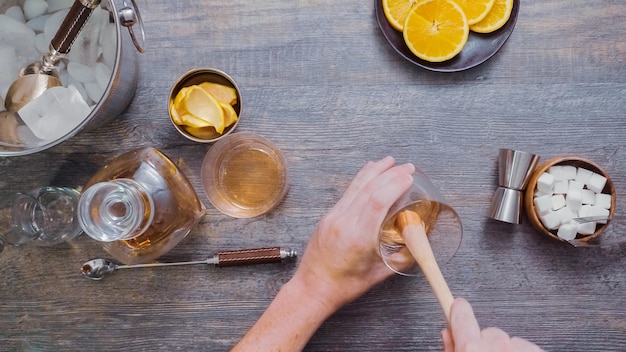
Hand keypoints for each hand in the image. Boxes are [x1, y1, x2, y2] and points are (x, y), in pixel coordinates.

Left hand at [232, 157, 414, 350]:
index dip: (395, 184)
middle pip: (369, 188)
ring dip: (375, 171)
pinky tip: (370, 171)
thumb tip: (419, 242)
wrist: (312, 288)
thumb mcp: (379, 274)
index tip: (409, 177)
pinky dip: (362, 179)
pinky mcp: (328, 216)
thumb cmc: (344, 286)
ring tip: (391, 161)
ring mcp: (334, 217)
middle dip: (390, 174)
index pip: (377, 201)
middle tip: (408, 167)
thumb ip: (401, 257)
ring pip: (356, 186)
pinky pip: (348, 192)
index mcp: (359, 238)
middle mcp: (344, 223)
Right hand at [442, 298, 542, 351]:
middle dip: (486, 343)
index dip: (458, 310)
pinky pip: (527, 348)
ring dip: (506, 351)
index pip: (461, 317)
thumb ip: (452, 349)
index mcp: (472, 348)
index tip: (457, 304)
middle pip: (489, 332)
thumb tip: (448, 334)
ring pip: (510, 341)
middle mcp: (497, 344)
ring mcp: (520, 348)